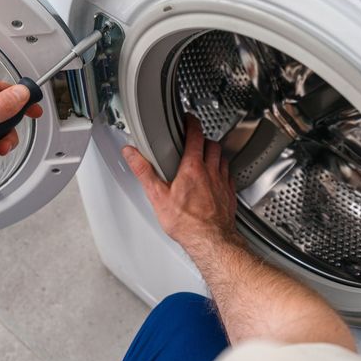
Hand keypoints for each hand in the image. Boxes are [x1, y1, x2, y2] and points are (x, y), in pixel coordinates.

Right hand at [123, 115, 238, 251]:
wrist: (210, 241)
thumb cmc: (186, 223)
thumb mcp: (157, 196)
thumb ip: (144, 172)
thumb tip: (131, 154)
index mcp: (192, 168)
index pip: (195, 136)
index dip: (192, 124)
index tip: (189, 119)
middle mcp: (210, 172)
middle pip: (212, 145)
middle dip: (204, 139)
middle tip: (197, 140)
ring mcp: (222, 183)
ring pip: (222, 159)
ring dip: (215, 155)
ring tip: (207, 157)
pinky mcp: (229, 195)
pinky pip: (229, 176)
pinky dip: (223, 172)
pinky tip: (217, 178)